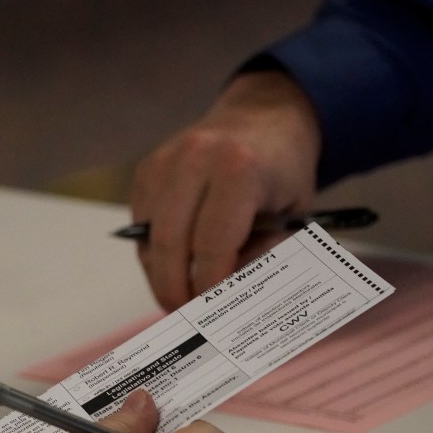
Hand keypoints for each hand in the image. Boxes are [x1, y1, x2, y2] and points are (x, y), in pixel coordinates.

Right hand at [130, 70, 321, 310]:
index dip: (209, 287)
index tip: (213, 315)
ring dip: (159, 275)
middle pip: (169, 244)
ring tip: (177, 298)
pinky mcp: (146, 169)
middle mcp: (194, 159)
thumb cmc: (283, 172)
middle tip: (186, 317)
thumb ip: (261, 256)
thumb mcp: (291, 215)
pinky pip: (141, 225)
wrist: (262, 116)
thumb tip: (225, 302)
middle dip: (175, 288)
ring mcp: (163, 162)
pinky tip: (171, 267)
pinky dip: (152, 253)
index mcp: (238, 169)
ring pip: (148, 238)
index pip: (212, 245)